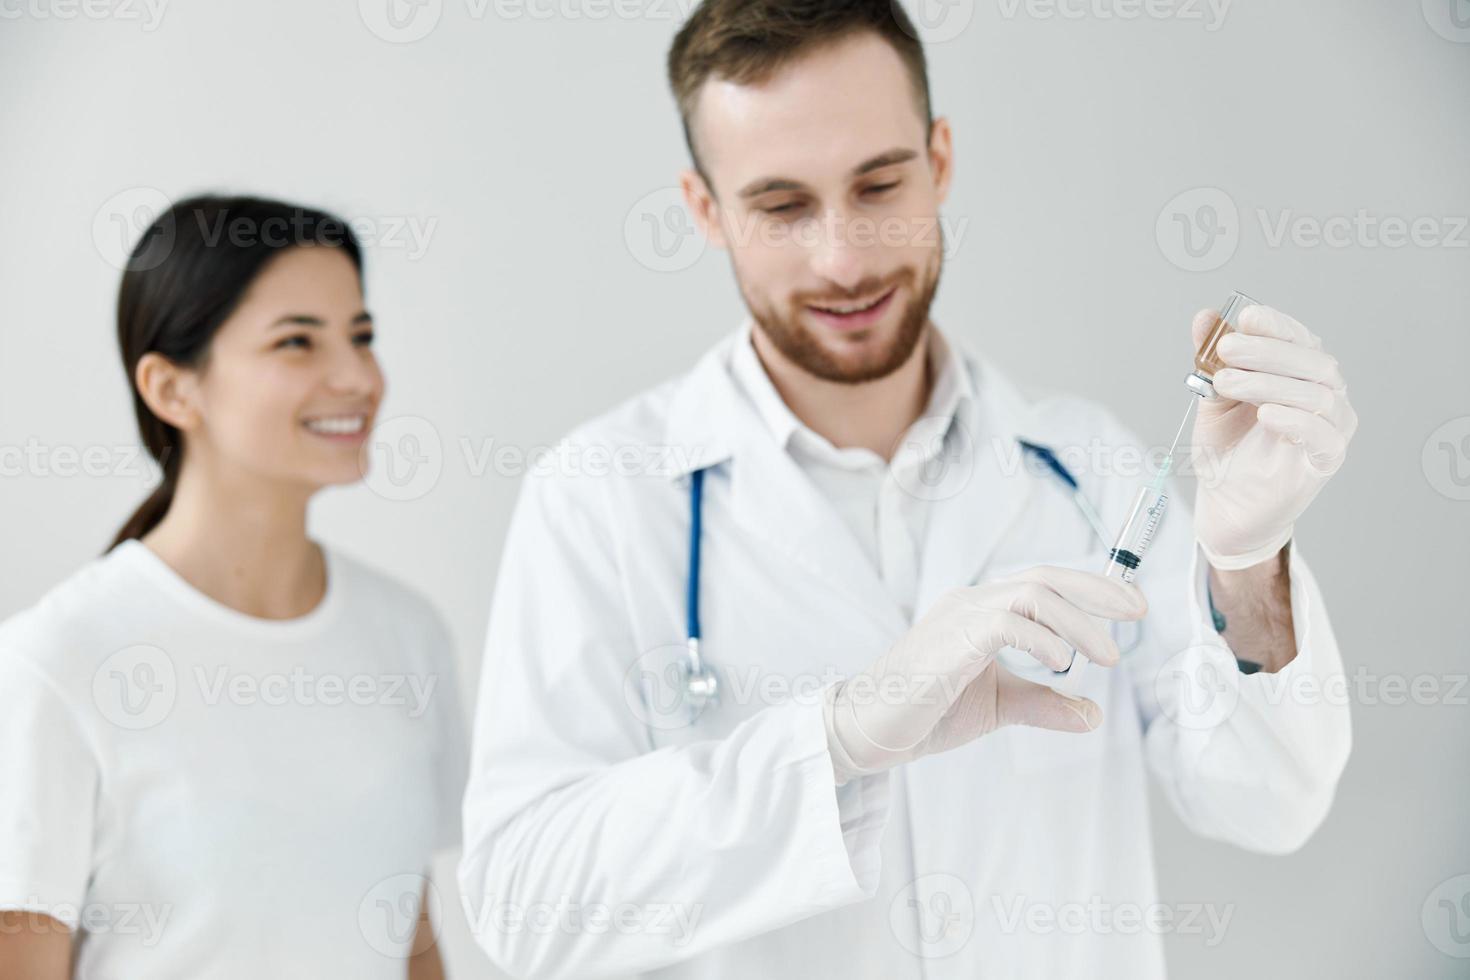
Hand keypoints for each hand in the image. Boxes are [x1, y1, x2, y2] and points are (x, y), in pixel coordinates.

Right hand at [822, 566, 1146, 784]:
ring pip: (1033, 593)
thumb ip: (1042, 704)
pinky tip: (1061, 664)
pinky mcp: (951, 639)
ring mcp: (960, 615)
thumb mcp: (997, 706)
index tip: (1131, 607)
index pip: (1044, 584)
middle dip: (1098, 590)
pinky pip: (1008, 622)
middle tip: (1138, 612)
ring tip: (1107, 656)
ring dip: (1079, 622)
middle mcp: (971, 603)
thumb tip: (1092, 715)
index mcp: (981, 611)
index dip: (1091, 589)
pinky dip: (1044, 639)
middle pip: (1045, 576)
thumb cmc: (925, 713)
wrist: (870, 730)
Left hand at [1191, 304, 1357, 569]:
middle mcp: (1324, 396)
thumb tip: (1204, 317)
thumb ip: (1211, 360)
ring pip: (1317, 394)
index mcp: (1301, 375)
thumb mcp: (1213, 397)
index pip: (1301, 339)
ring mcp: (1331, 429)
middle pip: (1313, 362)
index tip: (1246, 318)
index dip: (1277, 325)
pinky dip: (1294, 420)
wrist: (1226, 503)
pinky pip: (1324, 435)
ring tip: (1227, 382)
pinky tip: (1265, 414)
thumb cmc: (1228, 449)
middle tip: (1226, 349)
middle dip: (1266, 350)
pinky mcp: (1326, 460)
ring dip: (1268, 382)